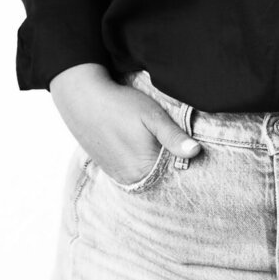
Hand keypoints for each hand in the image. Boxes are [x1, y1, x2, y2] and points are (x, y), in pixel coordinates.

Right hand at [49, 63, 200, 185]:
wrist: (83, 100)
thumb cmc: (120, 105)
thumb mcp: (152, 116)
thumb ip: (174, 137)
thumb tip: (196, 152)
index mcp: (145, 169)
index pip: (176, 174)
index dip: (184, 159)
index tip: (189, 146)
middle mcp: (132, 179)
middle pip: (162, 176)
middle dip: (170, 162)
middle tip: (167, 138)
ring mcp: (120, 177)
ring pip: (148, 174)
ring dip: (155, 163)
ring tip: (150, 140)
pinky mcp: (110, 170)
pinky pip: (134, 173)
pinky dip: (141, 163)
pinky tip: (139, 145)